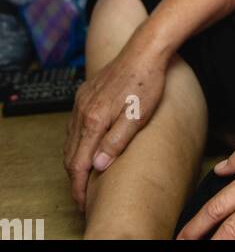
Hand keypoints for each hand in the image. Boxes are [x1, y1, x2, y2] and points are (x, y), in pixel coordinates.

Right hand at [63, 35, 169, 211]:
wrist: (144, 50)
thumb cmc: (146, 83)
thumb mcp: (138, 117)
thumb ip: (116, 141)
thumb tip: (98, 165)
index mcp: (94, 119)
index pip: (78, 163)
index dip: (79, 186)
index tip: (82, 201)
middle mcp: (82, 110)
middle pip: (70, 153)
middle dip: (75, 177)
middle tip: (82, 194)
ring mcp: (82, 100)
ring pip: (70, 139)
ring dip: (74, 159)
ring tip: (84, 175)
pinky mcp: (85, 93)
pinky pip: (74, 124)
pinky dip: (76, 141)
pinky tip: (86, 145)